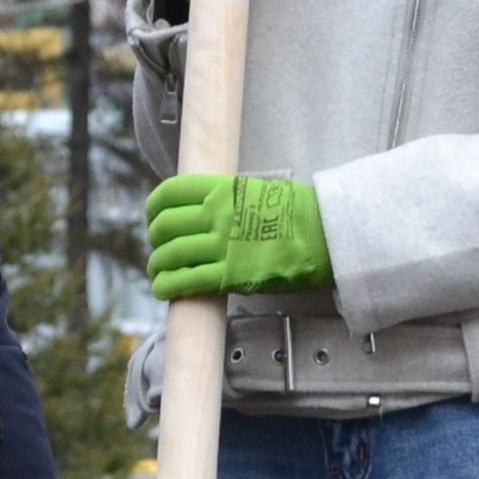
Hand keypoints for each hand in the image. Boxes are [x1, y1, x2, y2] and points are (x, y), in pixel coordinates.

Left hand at [143, 172, 332, 299]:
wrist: (325, 234)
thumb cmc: (298, 213)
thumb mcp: (257, 191)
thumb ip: (226, 199)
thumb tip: (203, 212)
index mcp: (221, 190)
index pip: (170, 193)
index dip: (154, 208)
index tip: (153, 218)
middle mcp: (216, 215)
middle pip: (165, 226)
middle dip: (156, 239)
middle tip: (160, 247)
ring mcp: (222, 245)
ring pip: (170, 255)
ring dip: (158, 265)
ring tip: (159, 272)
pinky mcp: (230, 274)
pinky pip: (186, 280)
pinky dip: (167, 286)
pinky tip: (163, 289)